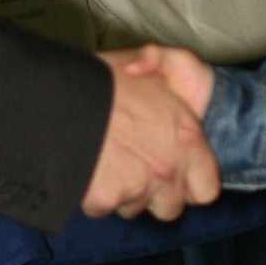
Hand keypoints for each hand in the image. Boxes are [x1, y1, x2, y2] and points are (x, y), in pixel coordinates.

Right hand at [78, 45, 220, 220]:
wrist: (59, 98)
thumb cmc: (106, 78)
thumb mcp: (148, 56)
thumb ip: (163, 62)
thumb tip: (150, 68)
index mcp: (187, 140)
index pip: (206, 189)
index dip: (191, 184)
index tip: (175, 171)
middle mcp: (166, 170)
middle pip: (170, 207)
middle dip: (155, 194)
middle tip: (138, 169)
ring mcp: (136, 189)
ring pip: (133, 208)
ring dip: (124, 193)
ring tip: (107, 162)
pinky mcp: (104, 199)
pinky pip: (101, 208)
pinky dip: (93, 194)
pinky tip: (87, 168)